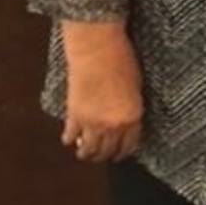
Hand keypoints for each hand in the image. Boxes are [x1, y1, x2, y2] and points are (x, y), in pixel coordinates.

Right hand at [61, 22, 142, 163]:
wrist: (97, 49)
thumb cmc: (120, 58)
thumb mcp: (136, 84)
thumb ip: (132, 105)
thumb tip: (127, 117)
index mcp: (132, 116)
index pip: (129, 145)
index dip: (123, 152)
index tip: (120, 154)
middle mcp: (113, 125)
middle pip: (107, 151)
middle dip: (104, 155)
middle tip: (102, 155)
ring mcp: (93, 123)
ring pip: (88, 150)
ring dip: (86, 153)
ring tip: (84, 153)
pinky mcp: (75, 116)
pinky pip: (71, 136)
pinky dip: (70, 139)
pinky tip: (70, 139)